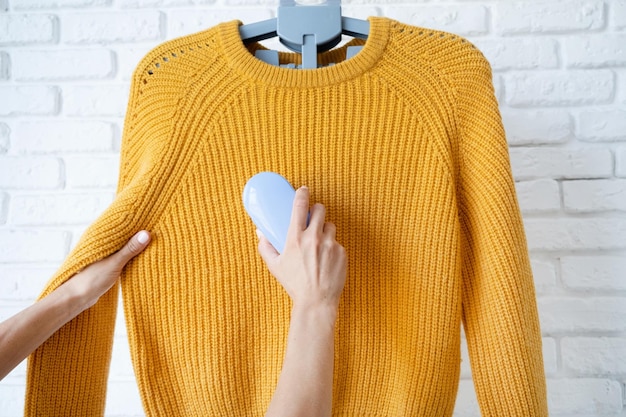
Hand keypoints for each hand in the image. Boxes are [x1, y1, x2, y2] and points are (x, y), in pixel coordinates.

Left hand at [62, 230, 151, 310]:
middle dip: (138, 233)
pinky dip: (131, 256)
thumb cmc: (90, 280)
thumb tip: (146, 234)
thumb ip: (130, 249)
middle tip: (156, 229)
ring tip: (152, 241)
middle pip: (124, 235)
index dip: (135, 222)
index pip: (122, 224)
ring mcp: (105, 254)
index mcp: (101, 238)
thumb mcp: (114, 263)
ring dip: (135, 245)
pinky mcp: (107, 265)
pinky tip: (140, 257)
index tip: (151, 218)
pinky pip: (122, 256)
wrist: (76, 298)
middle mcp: (103, 244)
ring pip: (123, 246)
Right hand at [257, 187, 346, 312]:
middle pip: (320, 210)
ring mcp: (330, 244)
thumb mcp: (275, 266)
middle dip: (317, 210)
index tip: (303, 190)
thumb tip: (260, 233)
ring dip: (325, 229)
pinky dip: (332, 247)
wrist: (317, 301)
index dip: (302, 194)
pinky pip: (337, 242)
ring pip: (330, 225)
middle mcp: (314, 238)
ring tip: (319, 243)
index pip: (299, 207)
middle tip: (313, 217)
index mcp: (296, 238)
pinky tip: (326, 259)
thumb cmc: (295, 284)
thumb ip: (266, 247)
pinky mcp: (342, 252)